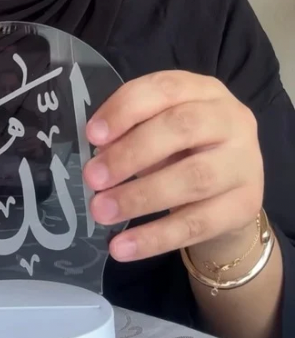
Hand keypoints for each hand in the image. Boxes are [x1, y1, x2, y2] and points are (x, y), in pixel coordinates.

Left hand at [83, 71, 263, 261]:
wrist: (226, 194)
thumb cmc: (182, 154)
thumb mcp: (158, 134)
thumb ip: (131, 135)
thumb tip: (97, 154)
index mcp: (202, 92)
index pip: (163, 89)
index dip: (125, 110)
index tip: (92, 136)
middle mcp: (231, 120)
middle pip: (181, 129)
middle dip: (130, 154)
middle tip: (92, 178)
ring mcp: (244, 163)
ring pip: (193, 179)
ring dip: (139, 197)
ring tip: (101, 212)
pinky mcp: (245, 205)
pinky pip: (196, 224)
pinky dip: (153, 238)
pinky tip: (121, 248)